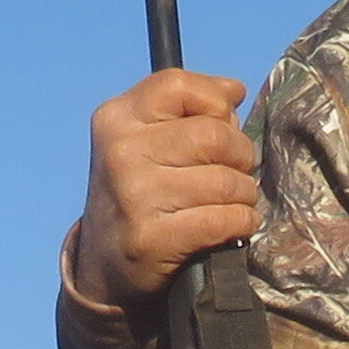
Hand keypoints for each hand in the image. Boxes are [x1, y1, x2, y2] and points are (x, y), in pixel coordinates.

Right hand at [70, 69, 255, 308]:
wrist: (104, 263)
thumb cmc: (140, 191)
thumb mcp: (144, 139)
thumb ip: (185, 108)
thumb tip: (235, 92)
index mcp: (116, 118)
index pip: (178, 84)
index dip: (214, 101)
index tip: (220, 121)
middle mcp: (120, 152)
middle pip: (214, 134)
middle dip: (240, 154)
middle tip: (236, 170)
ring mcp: (134, 195)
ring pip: (226, 181)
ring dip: (244, 193)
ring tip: (234, 201)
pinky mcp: (151, 238)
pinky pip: (225, 219)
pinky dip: (242, 222)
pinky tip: (233, 224)